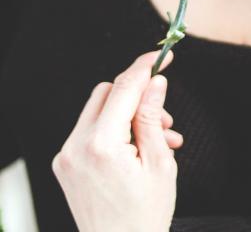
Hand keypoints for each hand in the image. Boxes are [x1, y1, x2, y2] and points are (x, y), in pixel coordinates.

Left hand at [51, 49, 181, 231]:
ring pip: (99, 108)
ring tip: (158, 138)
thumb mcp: (160, 163)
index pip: (124, 88)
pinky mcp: (66, 162)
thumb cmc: (144, 216)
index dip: (145, 67)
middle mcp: (77, 146)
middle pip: (107, 92)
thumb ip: (152, 116)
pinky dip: (115, 129)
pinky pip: (91, 129)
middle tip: (163, 118)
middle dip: (138, 96)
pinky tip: (137, 147)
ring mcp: (67, 154)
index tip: (162, 57)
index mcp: (102, 145)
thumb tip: (155, 82)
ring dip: (128, 113)